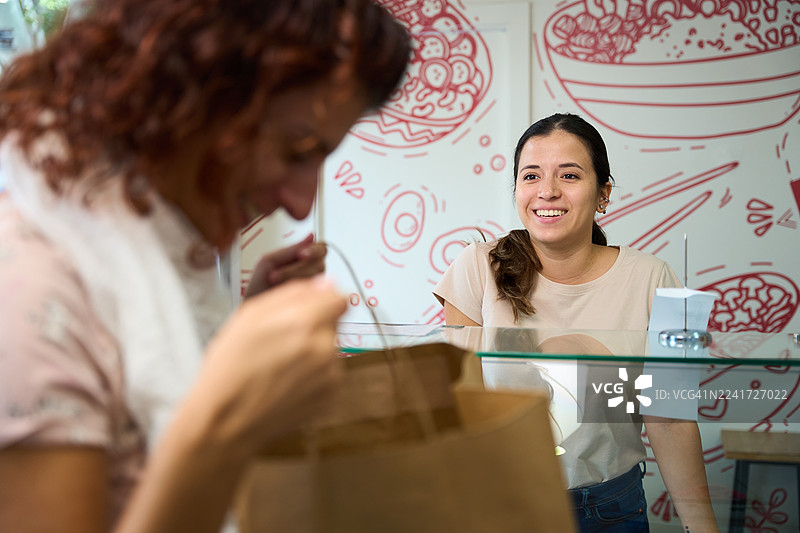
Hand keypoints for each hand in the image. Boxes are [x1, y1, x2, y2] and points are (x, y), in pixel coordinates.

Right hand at [188, 276, 347, 453]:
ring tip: (280, 367)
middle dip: (313, 328)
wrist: (226, 421)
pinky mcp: (332, 397)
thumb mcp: (250, 316)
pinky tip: (286, 384)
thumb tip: (326, 283)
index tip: (305, 312)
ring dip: (314, 353)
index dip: (321, 302)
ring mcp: (332, 376)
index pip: (339, 299)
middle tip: (280, 343)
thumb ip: (293, 294)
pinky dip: (314, 377)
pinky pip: (329, 375)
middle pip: (334, 324)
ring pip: (331, 350)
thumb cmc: (230, 366)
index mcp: (306, 322)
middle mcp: (326, 348)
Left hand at [245, 234, 325, 296]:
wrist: (254, 308)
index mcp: (303, 257)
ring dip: (294, 280)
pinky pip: (316, 293)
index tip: (302, 255)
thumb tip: (311, 235)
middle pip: (320, 263)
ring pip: (317, 278)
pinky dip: (299, 291)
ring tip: (274, 284)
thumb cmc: (259, 285)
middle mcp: (311, 271)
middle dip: (298, 269)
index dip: (315, 250)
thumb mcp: (268, 262)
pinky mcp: (313, 301)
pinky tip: (286, 293)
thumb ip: (290, 250)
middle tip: (276, 276)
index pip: (321, 248)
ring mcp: (314, 287)